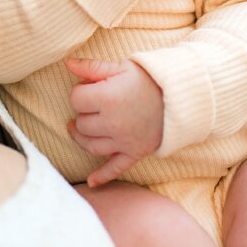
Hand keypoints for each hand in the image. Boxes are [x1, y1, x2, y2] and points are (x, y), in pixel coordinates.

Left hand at [67, 57, 164, 186]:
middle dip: (83, 113)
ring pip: (91, 145)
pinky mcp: (134, 153)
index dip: (80, 92)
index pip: (76, 100)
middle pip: (82, 124)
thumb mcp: (121, 67)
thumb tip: (68, 64)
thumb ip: (92, 67)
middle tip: (91, 105)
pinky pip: (115, 168)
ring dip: (82, 138)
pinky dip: (102, 177)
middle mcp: (113, 123)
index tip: (88, 88)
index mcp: (108, 98)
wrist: (178, 98)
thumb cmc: (147, 79)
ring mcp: (124, 141)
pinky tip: (91, 182)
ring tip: (78, 128)